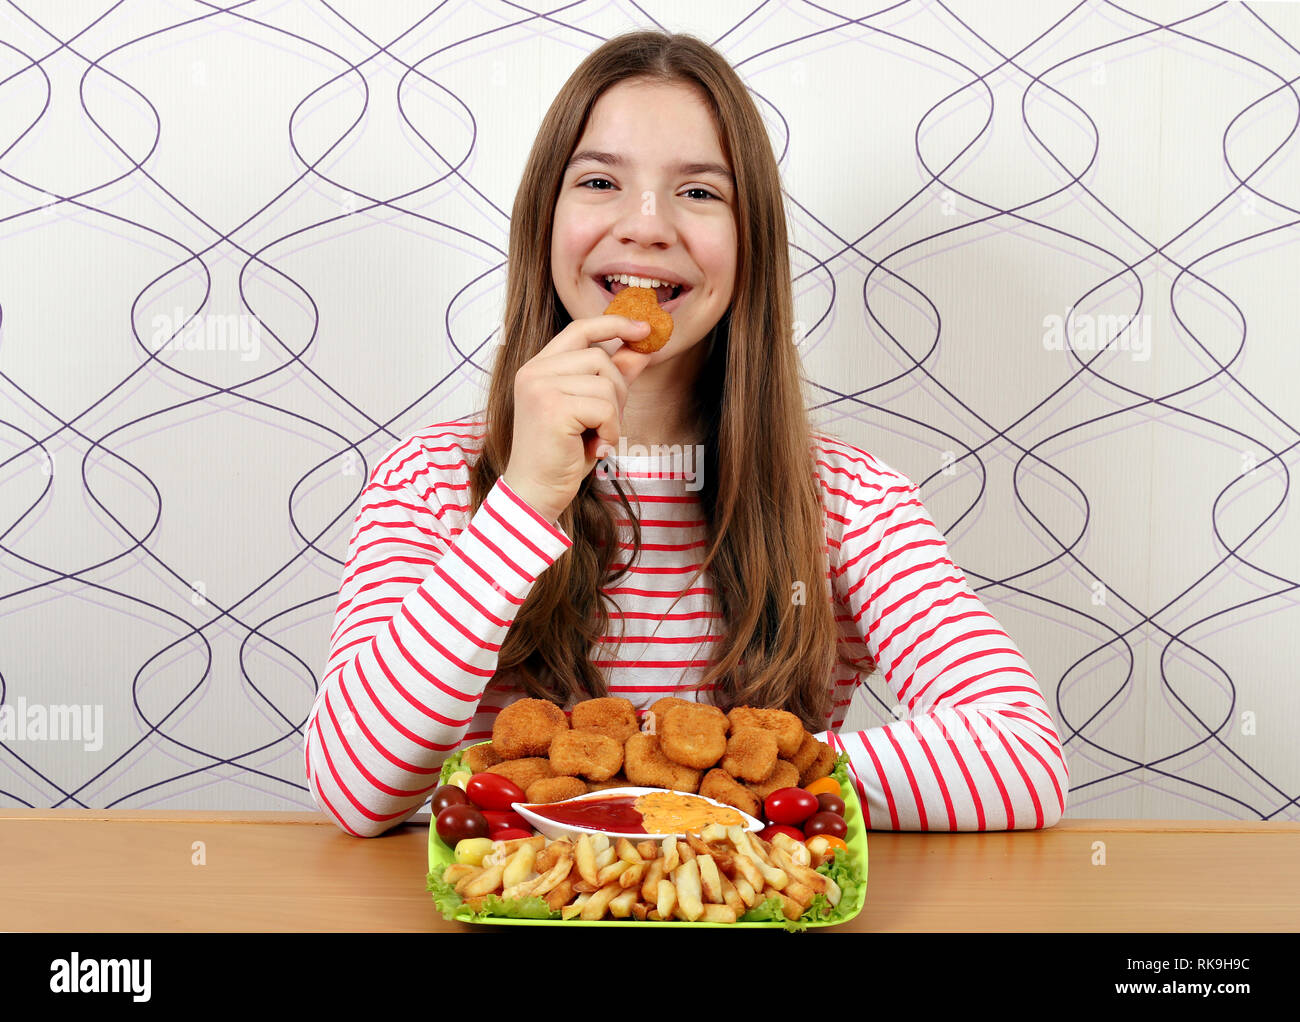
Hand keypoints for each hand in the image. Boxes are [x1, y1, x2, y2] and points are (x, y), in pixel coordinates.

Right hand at [501, 315, 652, 522]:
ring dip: (613, 416)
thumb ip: (612, 377)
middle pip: (600, 358)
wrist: (536, 493)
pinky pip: (604, 407)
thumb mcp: (592, 411)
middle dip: (617, 391)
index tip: (644, 329)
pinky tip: (595, 448)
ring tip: (596, 438)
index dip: (614, 324)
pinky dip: (610, 431)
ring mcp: (540, 387)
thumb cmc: (562, 455)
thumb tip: (642, 349)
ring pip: (605, 383)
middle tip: (607, 424)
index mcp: (538, 367)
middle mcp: (534, 371)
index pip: (580, 329)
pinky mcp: (552, 407)